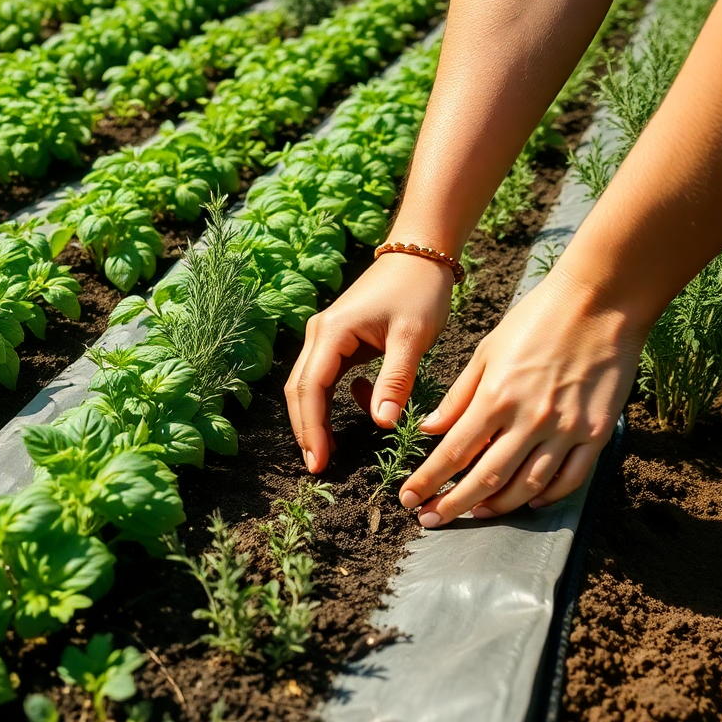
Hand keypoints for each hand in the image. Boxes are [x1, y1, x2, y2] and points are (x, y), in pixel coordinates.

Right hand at [285, 251, 452, 472]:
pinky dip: (337, 399)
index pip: (311, 389)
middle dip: (306, 429)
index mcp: (332, 333)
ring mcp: (327, 336)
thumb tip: (381, 424)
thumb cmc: (418, 290)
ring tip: (327, 451)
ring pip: (311, 385)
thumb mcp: (412, 337)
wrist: (421, 254)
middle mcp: (320, 334)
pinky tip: (365, 405)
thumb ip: (395, 381)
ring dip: (317, 418)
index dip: (311, 428)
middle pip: (301, 390)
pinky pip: (328, 377)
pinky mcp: (340, 339)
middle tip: (317, 466)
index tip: (318, 461)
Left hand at [399, 268, 646, 526]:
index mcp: (496, 397)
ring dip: (497, 507)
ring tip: (474, 514)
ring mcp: (566, 429)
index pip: (453, 452)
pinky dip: (548, 497)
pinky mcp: (597, 433)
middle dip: (453, 505)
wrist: (601, 301)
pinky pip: (570, 479)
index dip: (428, 481)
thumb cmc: (537, 319)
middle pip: (486, 479)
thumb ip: (458, 396)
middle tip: (431, 520)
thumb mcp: (486, 351)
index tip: (409, 500)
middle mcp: (530, 419)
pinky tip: (529, 502)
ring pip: (527, 487)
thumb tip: (429, 428)